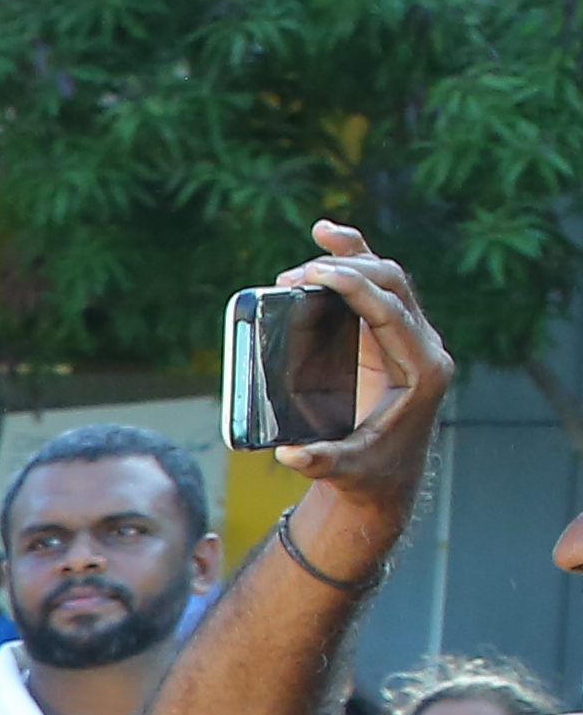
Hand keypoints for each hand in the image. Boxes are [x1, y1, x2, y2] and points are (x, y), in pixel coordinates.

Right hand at [272, 221, 455, 542]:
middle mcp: (423, 347)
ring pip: (389, 279)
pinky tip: (328, 246)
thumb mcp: (345, 471)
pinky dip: (355, 266)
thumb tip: (290, 455)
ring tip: (321, 235)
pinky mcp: (390, 338)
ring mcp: (409, 339)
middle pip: (394, 285)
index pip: (392, 312)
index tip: (316, 274)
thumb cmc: (368, 474)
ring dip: (355, 256)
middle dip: (350, 268)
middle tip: (296, 274)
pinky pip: (377, 291)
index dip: (355, 288)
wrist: (385, 479)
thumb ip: (320, 462)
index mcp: (423, 371)